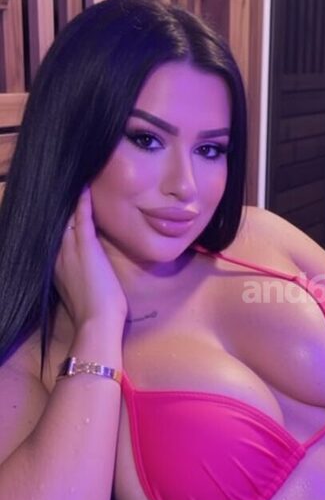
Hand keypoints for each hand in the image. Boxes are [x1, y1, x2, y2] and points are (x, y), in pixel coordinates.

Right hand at [54, 187, 127, 328]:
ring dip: (69, 198)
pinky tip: (85, 187)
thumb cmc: (93, 310)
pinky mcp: (85, 248)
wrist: (96, 322)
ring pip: (67, 217)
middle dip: (59, 204)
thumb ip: (75, 270)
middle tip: (60, 183)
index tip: (58, 203)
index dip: (56, 217)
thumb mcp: (78, 286)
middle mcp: (57, 253)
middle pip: (56, 222)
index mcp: (54, 263)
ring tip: (74, 178)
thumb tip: (83, 262)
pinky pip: (82, 219)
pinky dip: (83, 202)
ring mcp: (69, 250)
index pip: (54, 233)